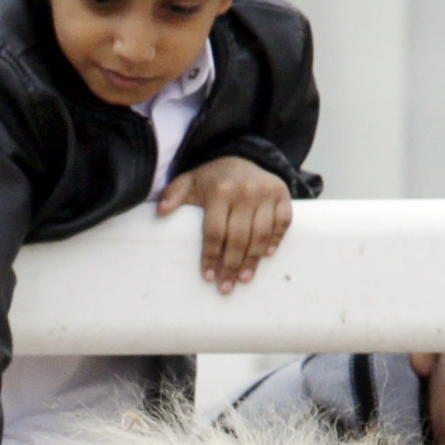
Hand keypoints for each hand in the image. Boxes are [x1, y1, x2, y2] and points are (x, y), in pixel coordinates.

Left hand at [159, 156, 292, 290]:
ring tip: (244, 278)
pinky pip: (283, 221)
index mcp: (220, 191)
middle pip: (238, 237)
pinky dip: (276, 239)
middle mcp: (245, 192)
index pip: (214, 231)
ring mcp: (266, 193)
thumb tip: (161, 211)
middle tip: (226, 287)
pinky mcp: (283, 194)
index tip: (208, 277)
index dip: (211, 256)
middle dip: (231, 265)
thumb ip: (173, 194)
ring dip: (253, 259)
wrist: (242, 156)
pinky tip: (267, 255)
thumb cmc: (212, 179)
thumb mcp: (189, 182)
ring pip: (261, 233)